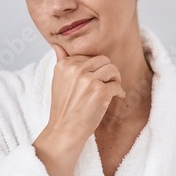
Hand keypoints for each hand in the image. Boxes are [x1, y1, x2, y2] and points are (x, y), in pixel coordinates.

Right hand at [32, 43, 125, 175]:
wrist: (65, 130)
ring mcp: (89, 80)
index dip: (95, 68)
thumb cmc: (63, 108)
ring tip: (113, 88)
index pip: (89, 56)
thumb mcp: (58, 81)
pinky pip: (117, 86)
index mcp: (65, 65)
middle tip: (109, 82)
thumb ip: (61, 61)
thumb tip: (57, 45)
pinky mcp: (100, 91)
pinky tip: (116, 97)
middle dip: (108, 71)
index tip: (96, 79)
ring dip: (115, 79)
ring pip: (112, 70)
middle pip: (103, 60)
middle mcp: (76, 69)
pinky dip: (119, 92)